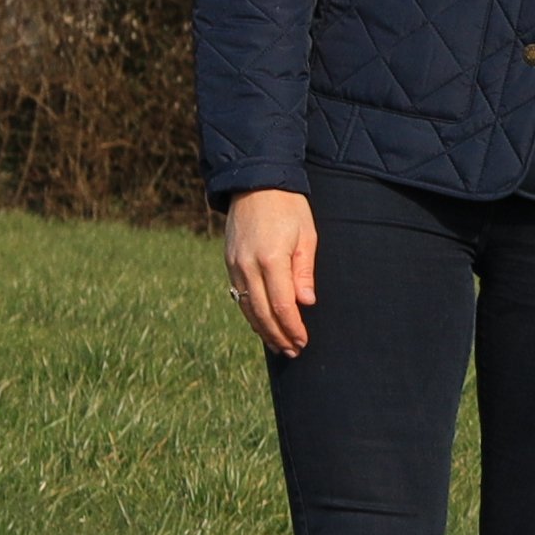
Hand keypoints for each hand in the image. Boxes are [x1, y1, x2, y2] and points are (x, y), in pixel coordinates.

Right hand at [225, 188, 318, 356]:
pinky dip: (251, 313)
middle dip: (278, 336)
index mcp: (271, 259)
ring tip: (279, 345)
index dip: (292, 327)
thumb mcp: (306, 235)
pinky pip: (238, 295)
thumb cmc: (288, 207)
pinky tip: (262, 323)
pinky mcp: (229, 263)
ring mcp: (234, 265)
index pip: (282, 306)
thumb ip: (304, 272)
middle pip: (262, 313)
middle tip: (293, 351)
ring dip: (263, 330)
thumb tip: (305, 303)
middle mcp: (248, 266)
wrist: (255, 182)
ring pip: (247, 308)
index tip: (303, 341)